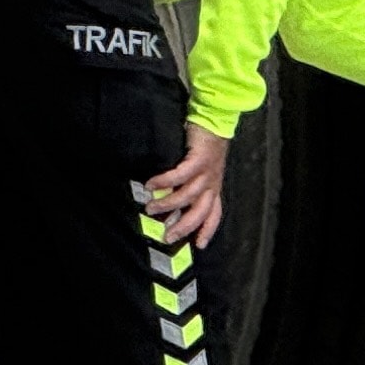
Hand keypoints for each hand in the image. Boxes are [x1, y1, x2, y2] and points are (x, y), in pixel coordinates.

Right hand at [147, 124, 228, 249]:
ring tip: (150, 207)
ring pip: (188, 195)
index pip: (214, 214)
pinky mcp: (199, 159)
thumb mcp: (203, 170)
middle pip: (201, 212)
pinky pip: (180, 175)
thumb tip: (171, 201)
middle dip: (184, 226)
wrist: (214, 119)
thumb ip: (192, 185)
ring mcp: (207, 172)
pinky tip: (150, 184)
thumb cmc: (205, 144)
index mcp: (215, 187)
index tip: (198, 246)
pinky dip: (164, 181)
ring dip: (168, 204)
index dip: (207, 230)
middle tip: (167, 236)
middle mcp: (213, 183)